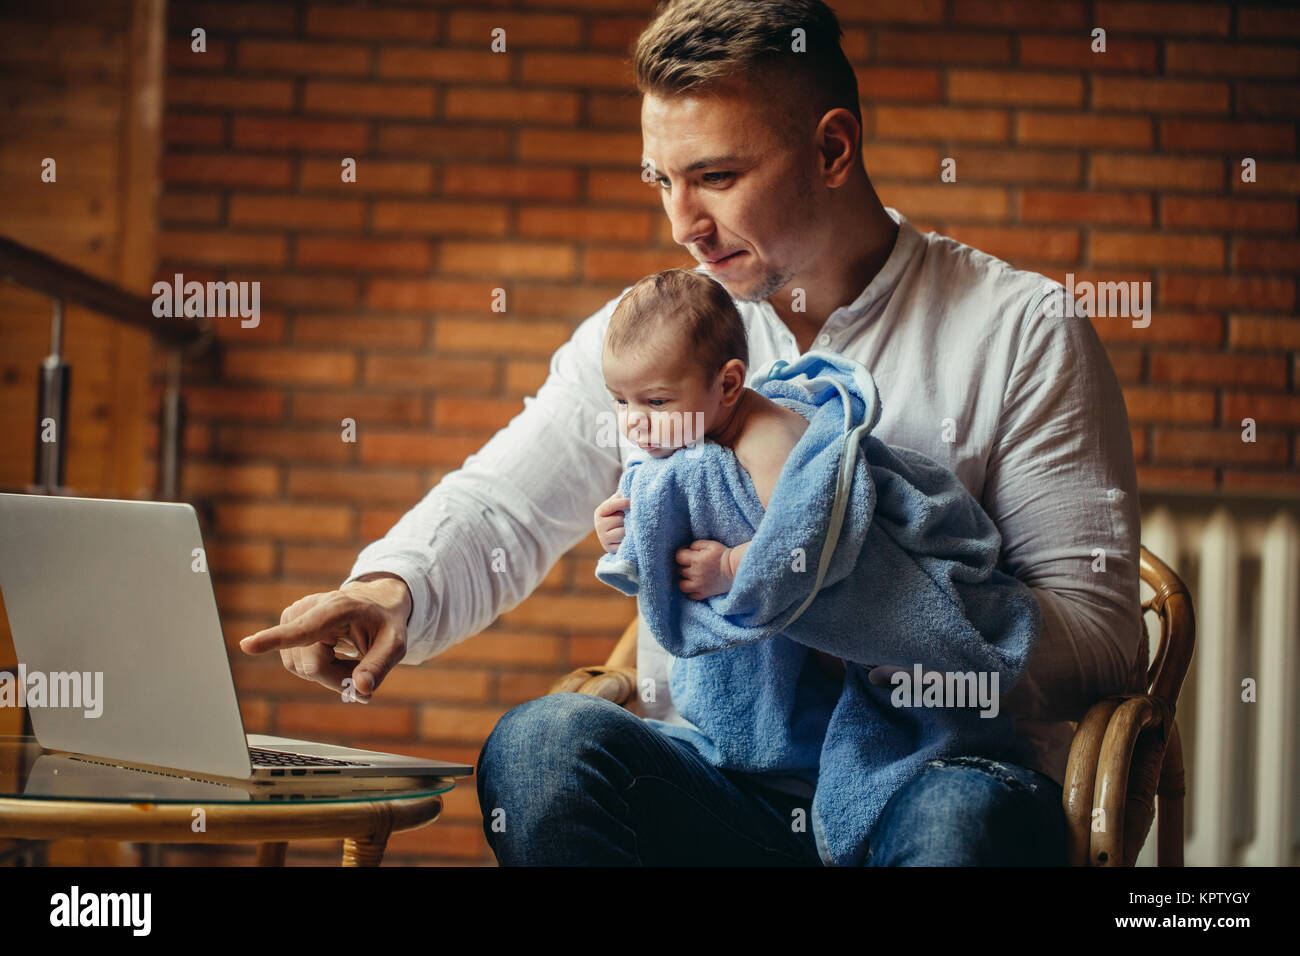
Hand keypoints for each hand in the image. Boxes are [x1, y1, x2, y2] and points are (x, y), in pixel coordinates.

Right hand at [238, 573, 411, 701]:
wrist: (376, 603)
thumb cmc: (386, 622)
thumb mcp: (396, 644)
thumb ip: (379, 666)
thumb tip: (361, 690)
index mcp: (336, 609)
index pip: (302, 630)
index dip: (274, 640)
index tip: (247, 645)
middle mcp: (308, 609)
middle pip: (311, 667)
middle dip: (337, 678)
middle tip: (363, 670)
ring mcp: (293, 617)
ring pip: (302, 669)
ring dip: (329, 674)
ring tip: (350, 657)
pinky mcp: (288, 626)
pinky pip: (297, 665)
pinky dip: (319, 669)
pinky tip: (335, 656)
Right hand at [594, 492, 629, 553]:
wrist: (617, 536)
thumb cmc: (620, 515)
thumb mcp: (618, 505)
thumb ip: (620, 498)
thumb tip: (628, 495)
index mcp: (600, 512)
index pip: (611, 505)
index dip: (624, 502)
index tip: (633, 501)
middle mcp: (598, 525)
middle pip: (619, 520)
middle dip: (628, 519)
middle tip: (632, 519)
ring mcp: (603, 538)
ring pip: (622, 533)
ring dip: (629, 530)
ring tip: (632, 528)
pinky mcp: (610, 549)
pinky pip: (623, 544)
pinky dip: (629, 541)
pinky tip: (631, 538)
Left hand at [675, 539, 734, 599]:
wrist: (736, 569)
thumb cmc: (723, 555)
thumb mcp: (711, 544)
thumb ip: (696, 545)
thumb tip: (688, 549)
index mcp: (697, 560)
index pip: (679, 557)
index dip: (682, 553)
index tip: (687, 552)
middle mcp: (696, 574)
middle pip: (680, 570)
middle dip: (684, 565)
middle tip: (692, 563)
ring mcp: (699, 586)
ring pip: (681, 585)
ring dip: (684, 580)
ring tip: (690, 576)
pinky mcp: (704, 594)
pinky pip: (690, 595)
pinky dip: (690, 591)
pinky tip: (695, 585)